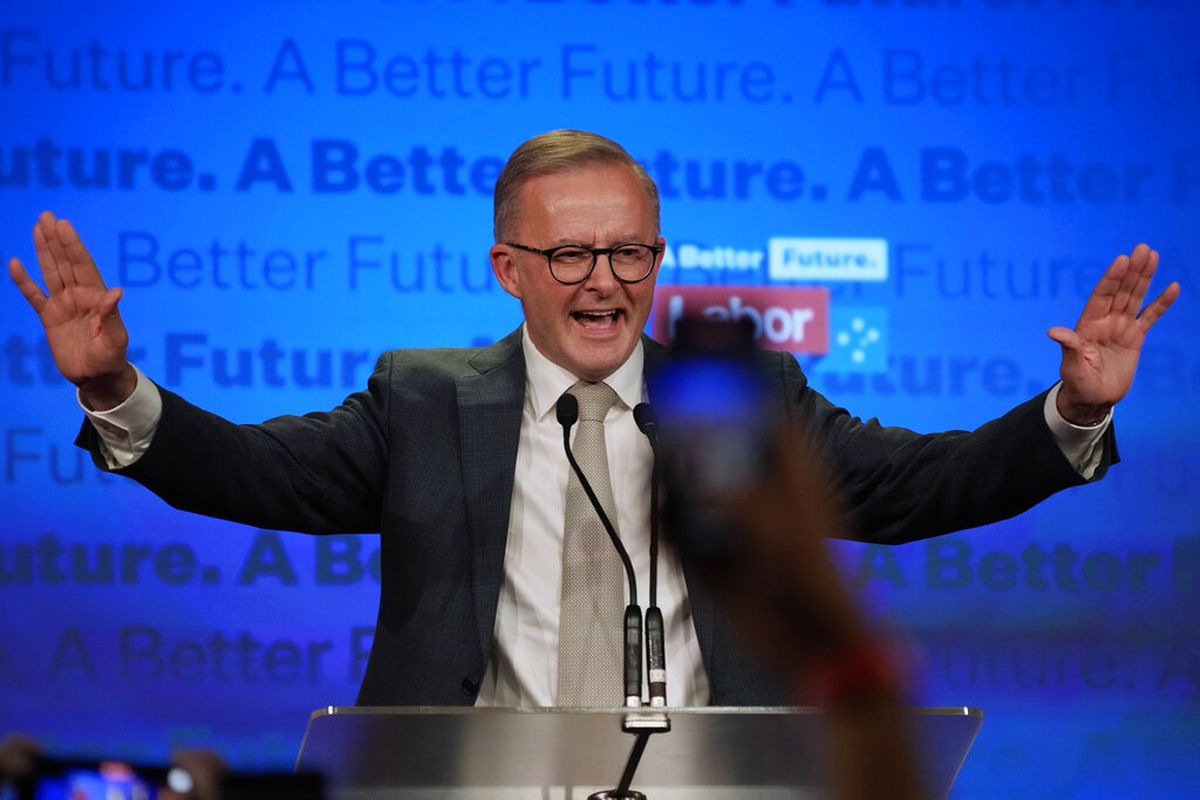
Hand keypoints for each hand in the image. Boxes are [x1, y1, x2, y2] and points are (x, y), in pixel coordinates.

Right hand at [8, 211, 134, 409]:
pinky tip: (14, 263)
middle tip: (47, 215)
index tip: (64, 224)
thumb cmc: (111, 357)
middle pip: (65, 262)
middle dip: (57, 239)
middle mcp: (79, 295)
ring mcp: (63, 304)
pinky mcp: (49, 317)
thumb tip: (116, 292)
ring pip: (50, 271)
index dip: (73, 245)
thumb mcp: (115, 337)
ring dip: (44, 250)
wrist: (96, 377)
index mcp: (96, 296)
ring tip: (37, 227)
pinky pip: (33, 295)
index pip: (83, 265)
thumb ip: (112, 315)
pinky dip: (23, 281)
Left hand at [1049, 243, 1179, 424]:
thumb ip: (1069, 347)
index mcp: (1088, 325)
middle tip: (1143, 248)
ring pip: (1135, 297)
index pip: (1102, 295)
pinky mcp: (1135, 338)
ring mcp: (1121, 327)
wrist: (1093, 399)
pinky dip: (1161, 303)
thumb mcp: (1072, 367)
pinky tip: (1172, 286)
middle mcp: (1105, 321)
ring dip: (1144, 277)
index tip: (1122, 259)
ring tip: (1153, 255)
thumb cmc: (1078, 383)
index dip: (1111, 278)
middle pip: (1121, 290)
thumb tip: (1054, 331)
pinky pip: (1151, 316)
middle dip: (1132, 270)